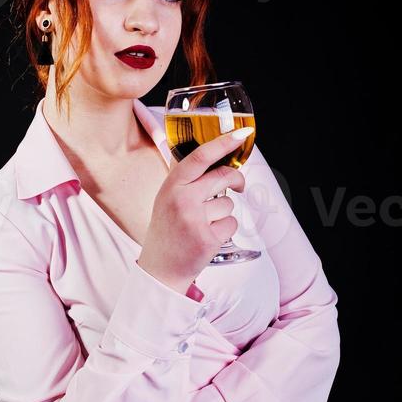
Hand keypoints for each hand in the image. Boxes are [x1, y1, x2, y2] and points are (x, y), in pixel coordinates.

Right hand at [137, 126, 252, 293]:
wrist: (160, 268)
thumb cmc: (167, 230)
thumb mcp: (167, 198)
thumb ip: (186, 179)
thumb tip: (214, 156)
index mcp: (172, 185)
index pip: (200, 156)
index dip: (223, 142)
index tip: (242, 133)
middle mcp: (182, 199)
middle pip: (223, 177)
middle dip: (237, 180)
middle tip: (238, 186)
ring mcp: (195, 219)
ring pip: (229, 203)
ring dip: (224, 212)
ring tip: (205, 224)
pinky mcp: (208, 238)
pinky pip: (231, 223)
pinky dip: (225, 229)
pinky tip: (209, 236)